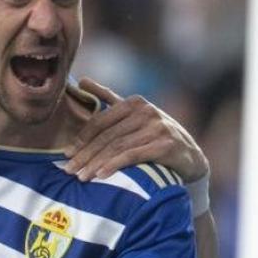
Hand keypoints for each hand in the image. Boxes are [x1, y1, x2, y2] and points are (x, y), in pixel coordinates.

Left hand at [65, 78, 208, 181]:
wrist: (190, 158)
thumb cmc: (154, 136)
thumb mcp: (133, 114)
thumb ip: (109, 98)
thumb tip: (83, 80)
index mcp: (134, 102)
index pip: (100, 122)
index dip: (81, 139)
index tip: (66, 154)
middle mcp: (146, 111)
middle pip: (106, 136)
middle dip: (85, 155)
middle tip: (68, 170)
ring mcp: (158, 127)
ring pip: (117, 147)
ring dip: (96, 163)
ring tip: (81, 177)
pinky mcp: (166, 145)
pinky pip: (133, 155)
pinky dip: (114, 165)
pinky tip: (101, 175)